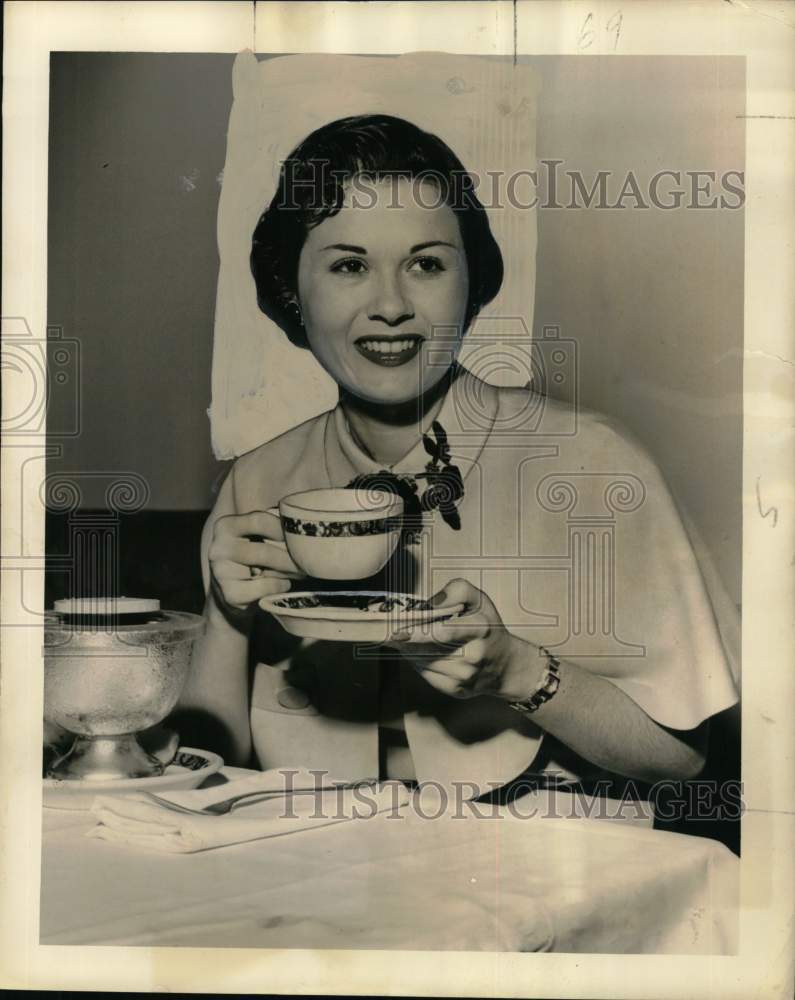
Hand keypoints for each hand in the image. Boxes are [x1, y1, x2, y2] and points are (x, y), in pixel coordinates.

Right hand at [208, 510, 303, 616]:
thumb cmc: (252, 557)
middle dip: (291, 556)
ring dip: (289, 570)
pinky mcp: (229, 595)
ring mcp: (220, 573)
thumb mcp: (257, 536)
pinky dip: (280, 586)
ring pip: (265, 567)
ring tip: (300, 571)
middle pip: (265, 549)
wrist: (232, 593)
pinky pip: (265, 588)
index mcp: (225, 526)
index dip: (284, 528)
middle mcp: (218, 548)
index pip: (259, 520)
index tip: (300, 537)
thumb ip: (273, 525)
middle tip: (307, 561)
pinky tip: (283, 584)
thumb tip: (300, 523)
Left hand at [384, 578, 543, 700]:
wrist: (506, 665)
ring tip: (412, 638)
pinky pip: (425, 674)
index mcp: (479, 629)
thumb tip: (429, 604)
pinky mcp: (455, 690)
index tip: (396, 630)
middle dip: (407, 639)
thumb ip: (456, 590)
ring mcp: (464, 677)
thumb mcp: (479, 600)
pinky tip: (424, 652)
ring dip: (410, 650)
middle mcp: (472, 656)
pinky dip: (418, 662)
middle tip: (394, 631)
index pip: (441, 632)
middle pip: (426, 648)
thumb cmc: (488, 628)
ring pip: (421, 662)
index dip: (415, 632)